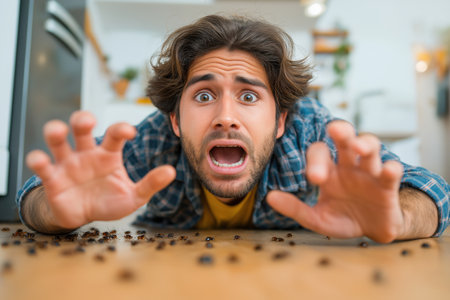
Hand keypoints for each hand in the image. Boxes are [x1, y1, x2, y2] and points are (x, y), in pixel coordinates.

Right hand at [26, 111, 175, 229]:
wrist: (84, 217)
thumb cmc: (109, 201)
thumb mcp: (133, 196)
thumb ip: (150, 184)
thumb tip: (172, 171)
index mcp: (108, 154)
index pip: (115, 134)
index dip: (121, 129)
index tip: (129, 131)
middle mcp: (87, 153)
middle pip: (81, 127)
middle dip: (82, 119)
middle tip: (87, 121)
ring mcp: (67, 163)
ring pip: (57, 139)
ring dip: (55, 131)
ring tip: (58, 131)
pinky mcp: (52, 178)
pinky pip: (41, 165)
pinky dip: (37, 160)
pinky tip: (40, 161)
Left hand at [267, 120, 404, 242]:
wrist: (371, 232)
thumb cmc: (343, 219)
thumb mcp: (317, 218)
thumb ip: (295, 208)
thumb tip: (270, 197)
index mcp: (330, 170)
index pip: (320, 152)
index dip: (316, 161)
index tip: (314, 178)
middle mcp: (349, 165)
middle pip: (346, 139)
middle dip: (341, 131)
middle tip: (335, 130)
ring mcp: (370, 172)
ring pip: (371, 147)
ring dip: (366, 143)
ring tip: (360, 147)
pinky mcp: (388, 186)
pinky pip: (391, 172)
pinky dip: (391, 169)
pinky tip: (388, 169)